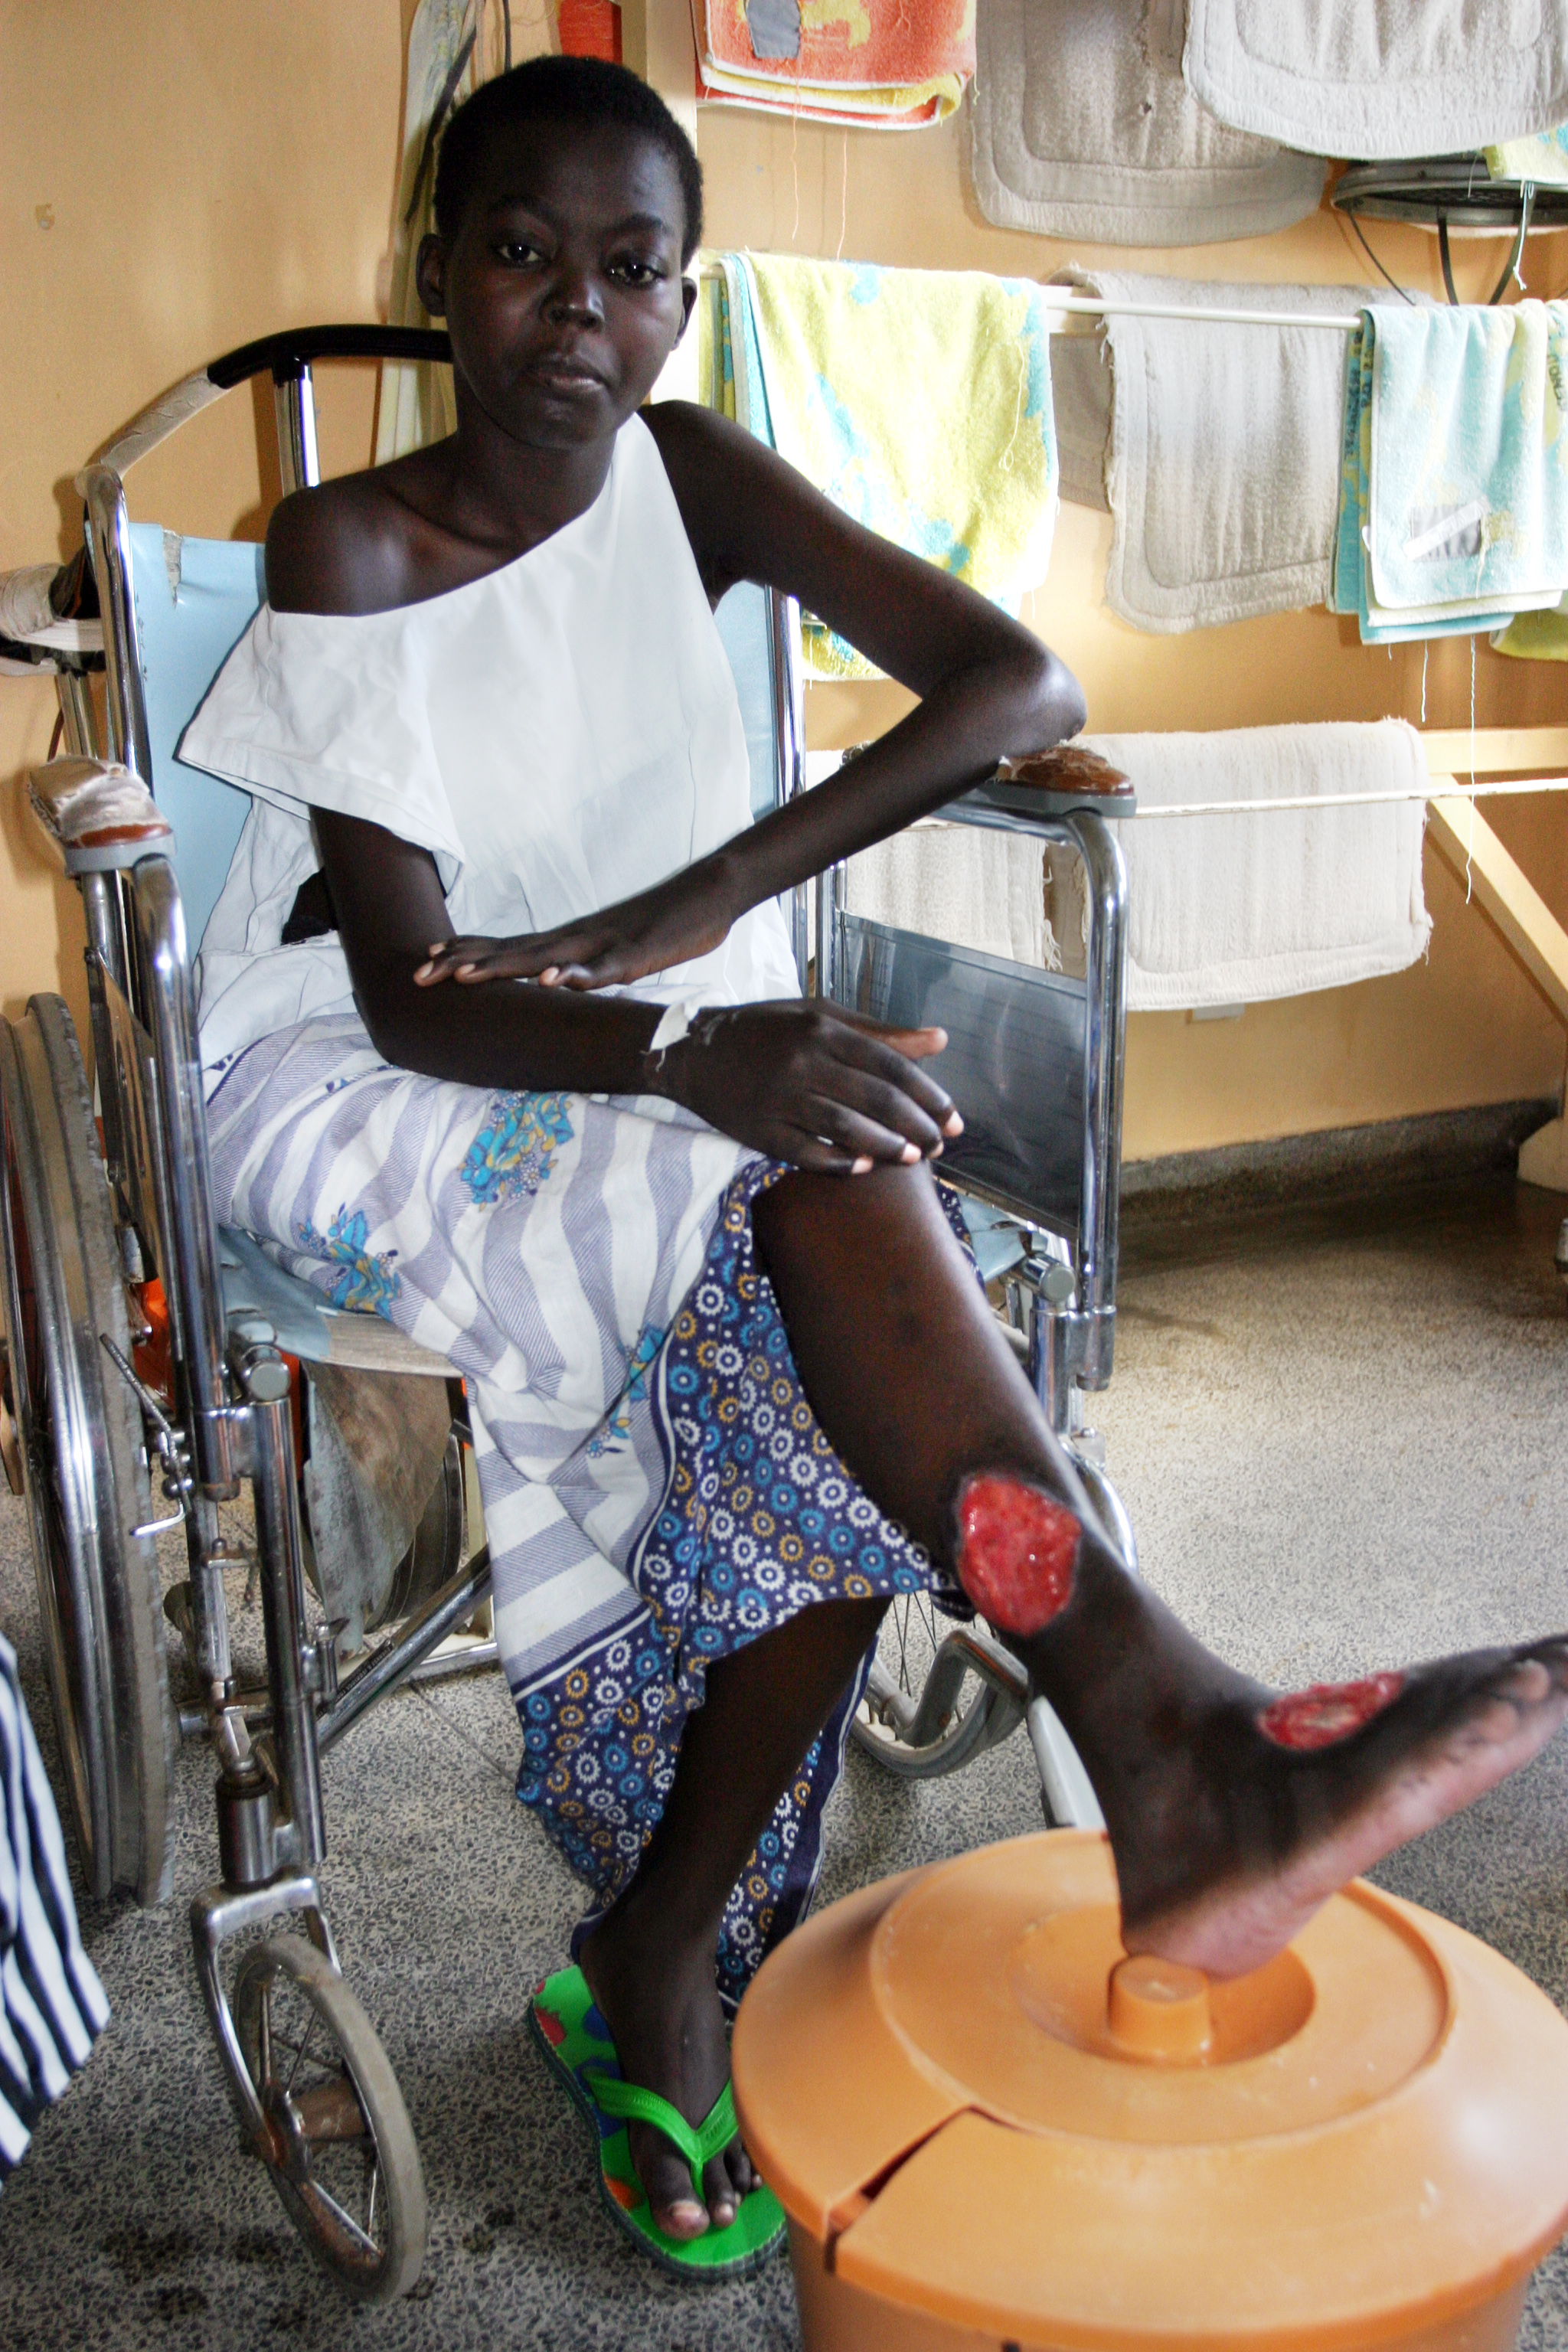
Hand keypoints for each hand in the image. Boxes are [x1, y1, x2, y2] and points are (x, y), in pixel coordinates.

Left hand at [413, 864, 736, 992]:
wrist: (710, 891)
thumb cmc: (665, 923)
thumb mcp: (616, 949)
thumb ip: (587, 964)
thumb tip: (559, 982)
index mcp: (571, 939)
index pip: (511, 945)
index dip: (469, 952)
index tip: (429, 958)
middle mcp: (578, 937)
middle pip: (513, 951)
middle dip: (465, 963)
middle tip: (419, 973)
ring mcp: (605, 944)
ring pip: (547, 957)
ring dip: (505, 966)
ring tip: (465, 976)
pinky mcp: (637, 953)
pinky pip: (604, 967)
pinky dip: (576, 974)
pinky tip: (552, 981)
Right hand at [657, 1001, 962, 1174]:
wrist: (693, 1051)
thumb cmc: (766, 1031)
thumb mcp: (819, 1016)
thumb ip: (879, 1032)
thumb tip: (940, 1040)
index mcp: (822, 1028)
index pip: (890, 1063)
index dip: (927, 1093)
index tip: (952, 1116)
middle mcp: (803, 1060)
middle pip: (875, 1098)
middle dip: (916, 1125)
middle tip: (940, 1145)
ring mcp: (780, 1097)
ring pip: (845, 1127)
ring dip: (886, 1146)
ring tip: (913, 1158)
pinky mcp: (759, 1129)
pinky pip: (806, 1151)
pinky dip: (839, 1161)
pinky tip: (864, 1167)